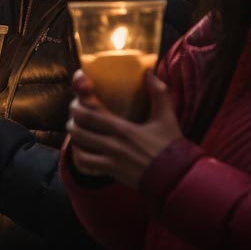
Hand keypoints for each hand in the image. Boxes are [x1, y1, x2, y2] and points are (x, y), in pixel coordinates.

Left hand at [66, 70, 181, 187]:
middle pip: (79, 127)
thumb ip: (159, 93)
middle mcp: (113, 144)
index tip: (78, 92)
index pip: (90, 111)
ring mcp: (110, 160)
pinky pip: (85, 163)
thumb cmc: (171, 147)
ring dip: (74, 134)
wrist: (176, 177)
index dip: (79, 99)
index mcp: (124, 129)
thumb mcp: (167, 118)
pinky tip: (82, 148)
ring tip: (77, 127)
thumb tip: (149, 72)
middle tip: (76, 110)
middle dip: (73, 115)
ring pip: (79, 145)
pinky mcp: (110, 172)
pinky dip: (78, 154)